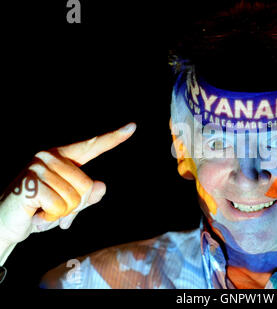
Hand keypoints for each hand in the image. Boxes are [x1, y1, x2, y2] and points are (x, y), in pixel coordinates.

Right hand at [0, 123, 135, 246]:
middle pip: (86, 185)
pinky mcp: (31, 183)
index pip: (92, 146)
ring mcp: (38, 167)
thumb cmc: (41, 211)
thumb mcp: (70, 206)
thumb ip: (87, 197)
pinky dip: (50, 218)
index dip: (113, 138)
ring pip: (74, 198)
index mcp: (62, 157)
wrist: (7, 225)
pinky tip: (36, 215)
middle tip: (53, 209)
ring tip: (44, 211)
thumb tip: (101, 186)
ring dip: (61, 213)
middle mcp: (49, 156)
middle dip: (74, 206)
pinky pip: (59, 206)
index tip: (132, 127)